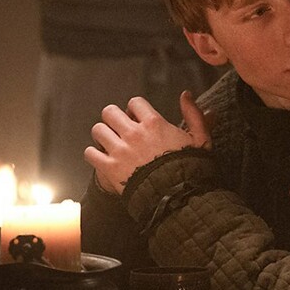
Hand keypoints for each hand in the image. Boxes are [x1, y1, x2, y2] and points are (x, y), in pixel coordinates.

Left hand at [84, 92, 211, 194]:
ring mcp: (120, 151)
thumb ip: (193, 113)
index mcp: (154, 123)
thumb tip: (186, 94)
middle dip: (114, 117)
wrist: (177, 194)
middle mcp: (134, 134)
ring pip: (97, 130)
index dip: (135, 108)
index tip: (138, 117)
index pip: (135, 102)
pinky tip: (103, 156)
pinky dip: (93, 153)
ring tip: (110, 141)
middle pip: (110, 112)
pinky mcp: (109, 168)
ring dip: (103, 134)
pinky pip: (90, 153)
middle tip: (119, 126)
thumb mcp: (199, 137)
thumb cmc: (189, 166)